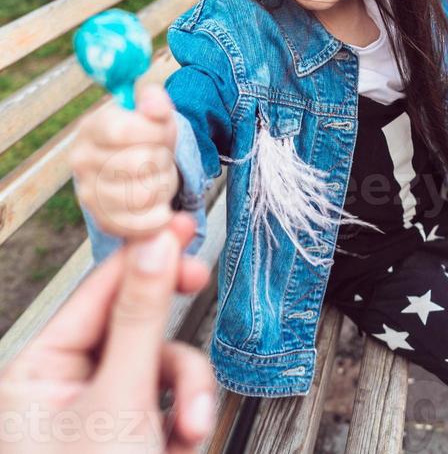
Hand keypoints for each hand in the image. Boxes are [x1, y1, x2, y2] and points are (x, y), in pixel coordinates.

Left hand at [0, 212, 215, 452]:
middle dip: (172, 339)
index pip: (97, 292)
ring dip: (189, 392)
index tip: (178, 225)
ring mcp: (100, 412)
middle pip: (135, 326)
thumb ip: (141, 319)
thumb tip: (155, 247)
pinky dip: (186, 418)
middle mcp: (64, 388)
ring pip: (161, 365)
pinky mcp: (132, 434)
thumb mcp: (120, 398)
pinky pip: (169, 401)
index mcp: (37, 373)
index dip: (142, 256)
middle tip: (199, 281)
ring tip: (193, 426)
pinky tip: (186, 442)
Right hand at [70, 83, 178, 238]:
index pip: (124, 131)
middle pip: (138, 164)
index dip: (155, 133)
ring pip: (143, 196)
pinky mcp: (103, 221)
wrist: (136, 164)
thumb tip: (155, 106)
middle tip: (163, 157)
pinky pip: (139, 225)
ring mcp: (89, 193)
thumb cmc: (145, 135)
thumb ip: (155, 101)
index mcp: (91, 128)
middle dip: (163, 160)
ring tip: (159, 176)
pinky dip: (160, 216)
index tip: (163, 132)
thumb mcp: (152, 111)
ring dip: (164, 186)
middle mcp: (81, 161)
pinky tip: (162, 204)